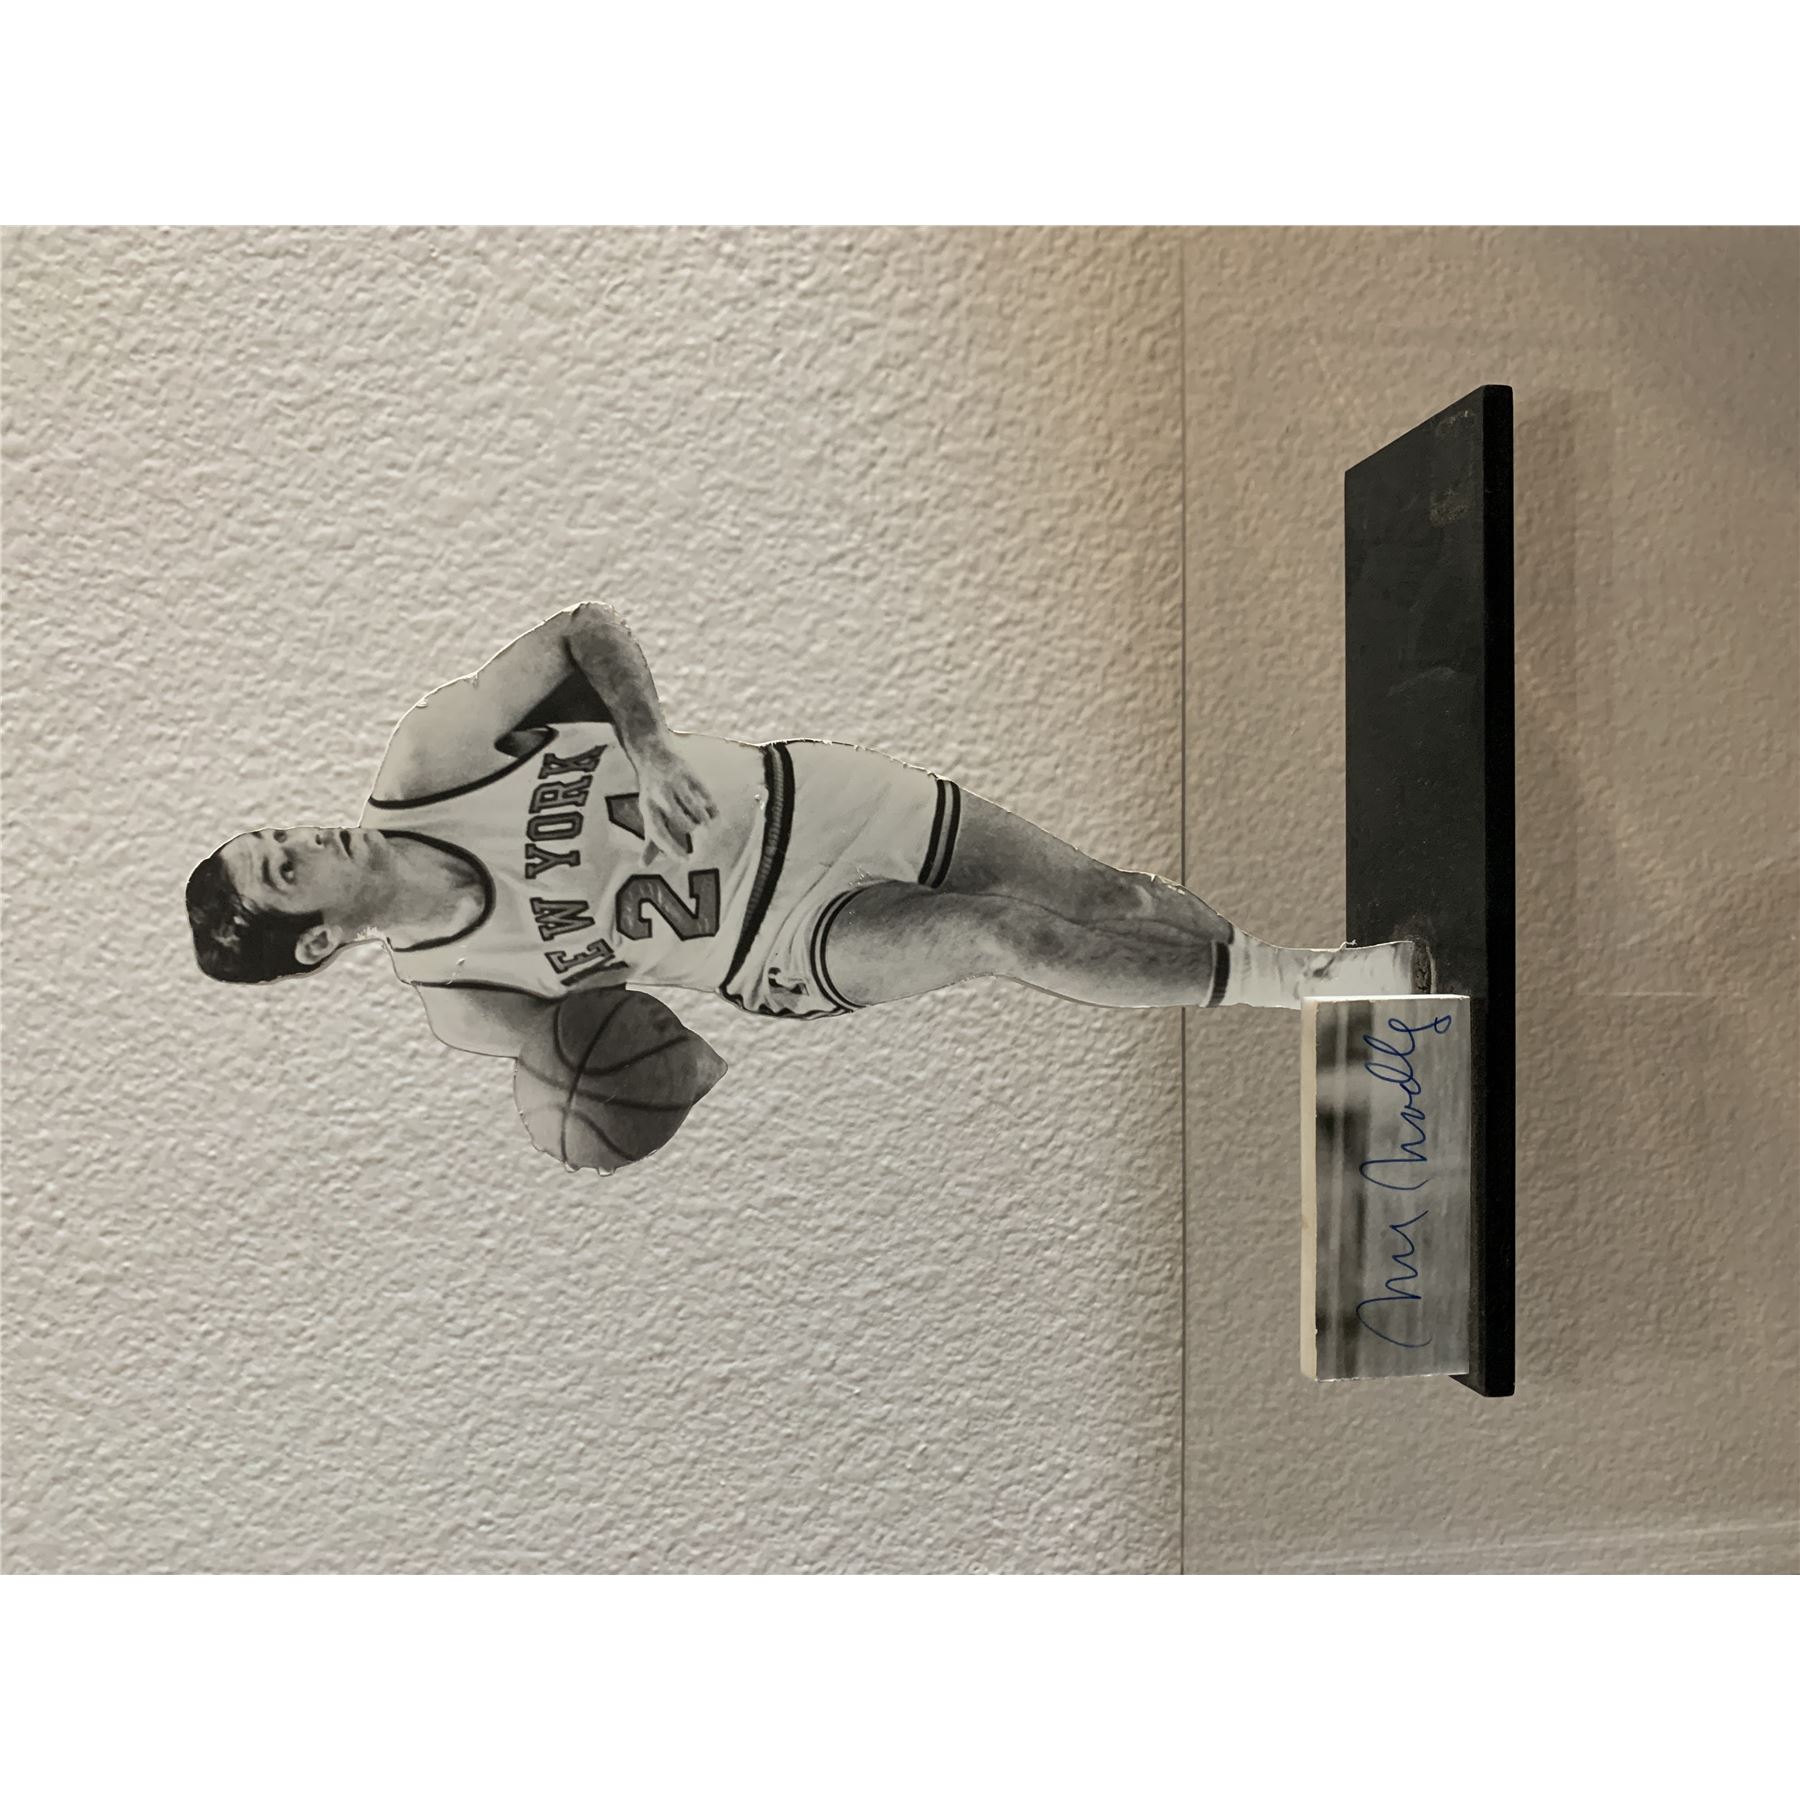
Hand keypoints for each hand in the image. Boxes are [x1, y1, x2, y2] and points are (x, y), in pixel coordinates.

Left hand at [629, 735, 718, 862]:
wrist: (653, 756)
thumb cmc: (652, 794)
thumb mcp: (649, 814)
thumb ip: (650, 841)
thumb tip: (643, 865)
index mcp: (648, 808)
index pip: (659, 834)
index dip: (672, 849)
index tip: (686, 860)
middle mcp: (660, 796)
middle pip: (683, 823)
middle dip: (692, 829)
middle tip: (696, 831)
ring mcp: (675, 783)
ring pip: (696, 810)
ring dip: (704, 819)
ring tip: (705, 822)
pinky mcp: (689, 773)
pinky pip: (706, 796)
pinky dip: (712, 808)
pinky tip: (713, 813)